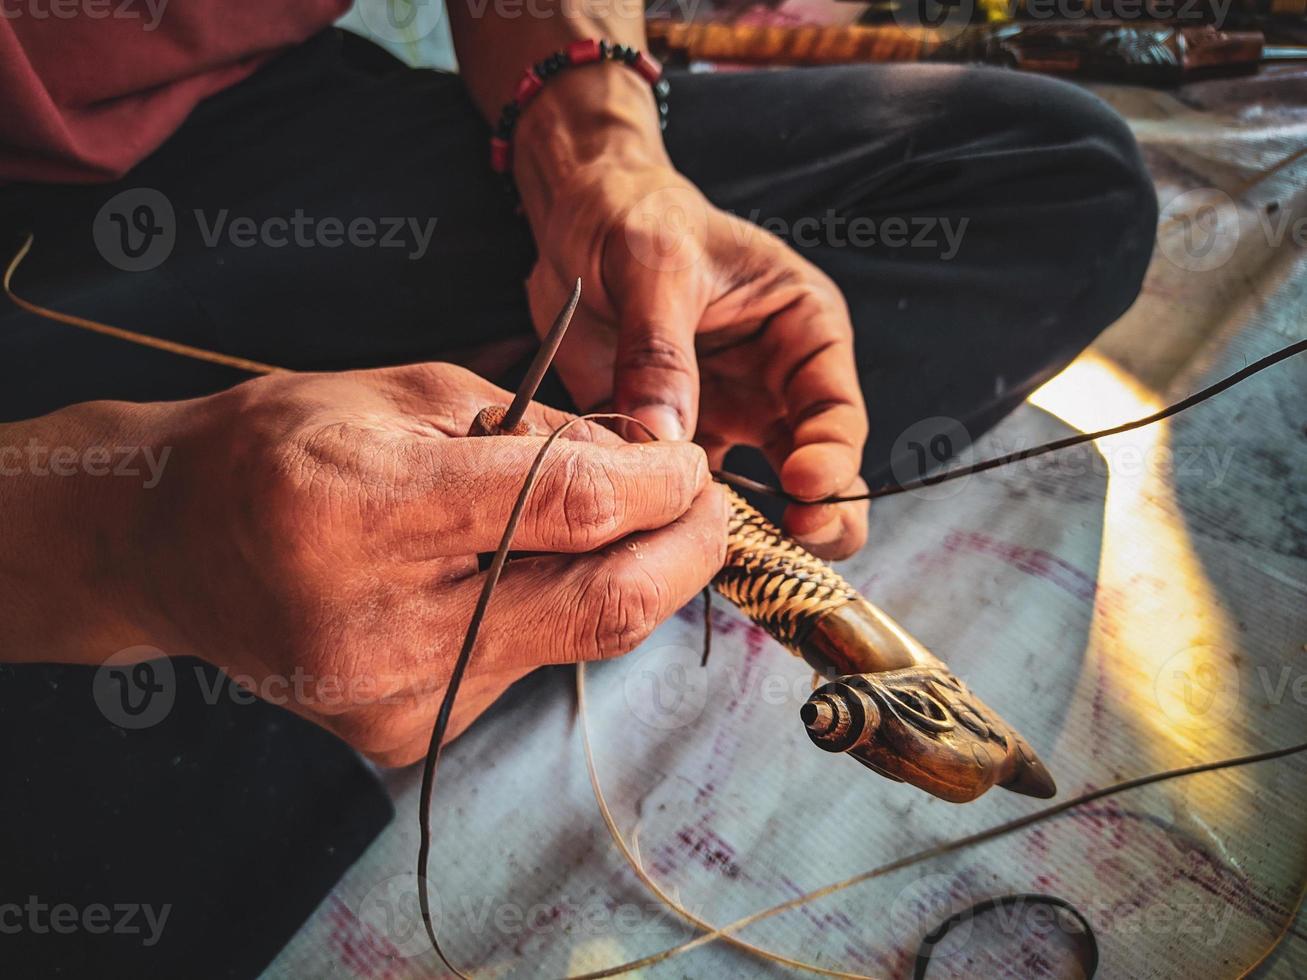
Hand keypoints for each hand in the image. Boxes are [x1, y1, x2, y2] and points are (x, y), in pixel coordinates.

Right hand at [45, 364, 725, 763]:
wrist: (173, 542)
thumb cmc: (282, 446)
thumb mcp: (409, 397)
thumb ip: (539, 432)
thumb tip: (653, 461)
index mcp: (366, 512)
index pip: (567, 509)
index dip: (660, 487)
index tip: (696, 465)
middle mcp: (381, 624)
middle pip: (602, 605)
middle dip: (687, 552)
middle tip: (711, 506)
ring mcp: (394, 697)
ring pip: (578, 642)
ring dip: (625, 578)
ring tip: (620, 523)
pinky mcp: (403, 734)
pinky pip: (526, 666)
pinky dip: (554, 612)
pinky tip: (520, 574)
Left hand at [522, 160, 868, 559]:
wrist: (577, 215)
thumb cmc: (636, 214)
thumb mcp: (655, 264)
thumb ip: (661, 349)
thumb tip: (664, 437)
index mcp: (802, 330)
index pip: (837, 409)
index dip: (832, 456)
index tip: (803, 485)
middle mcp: (776, 382)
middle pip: (815, 468)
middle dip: (815, 513)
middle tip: (796, 541)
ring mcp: (727, 415)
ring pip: (758, 495)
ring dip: (744, 531)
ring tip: (724, 555)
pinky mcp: (675, 438)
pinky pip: (687, 493)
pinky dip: (677, 519)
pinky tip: (659, 538)